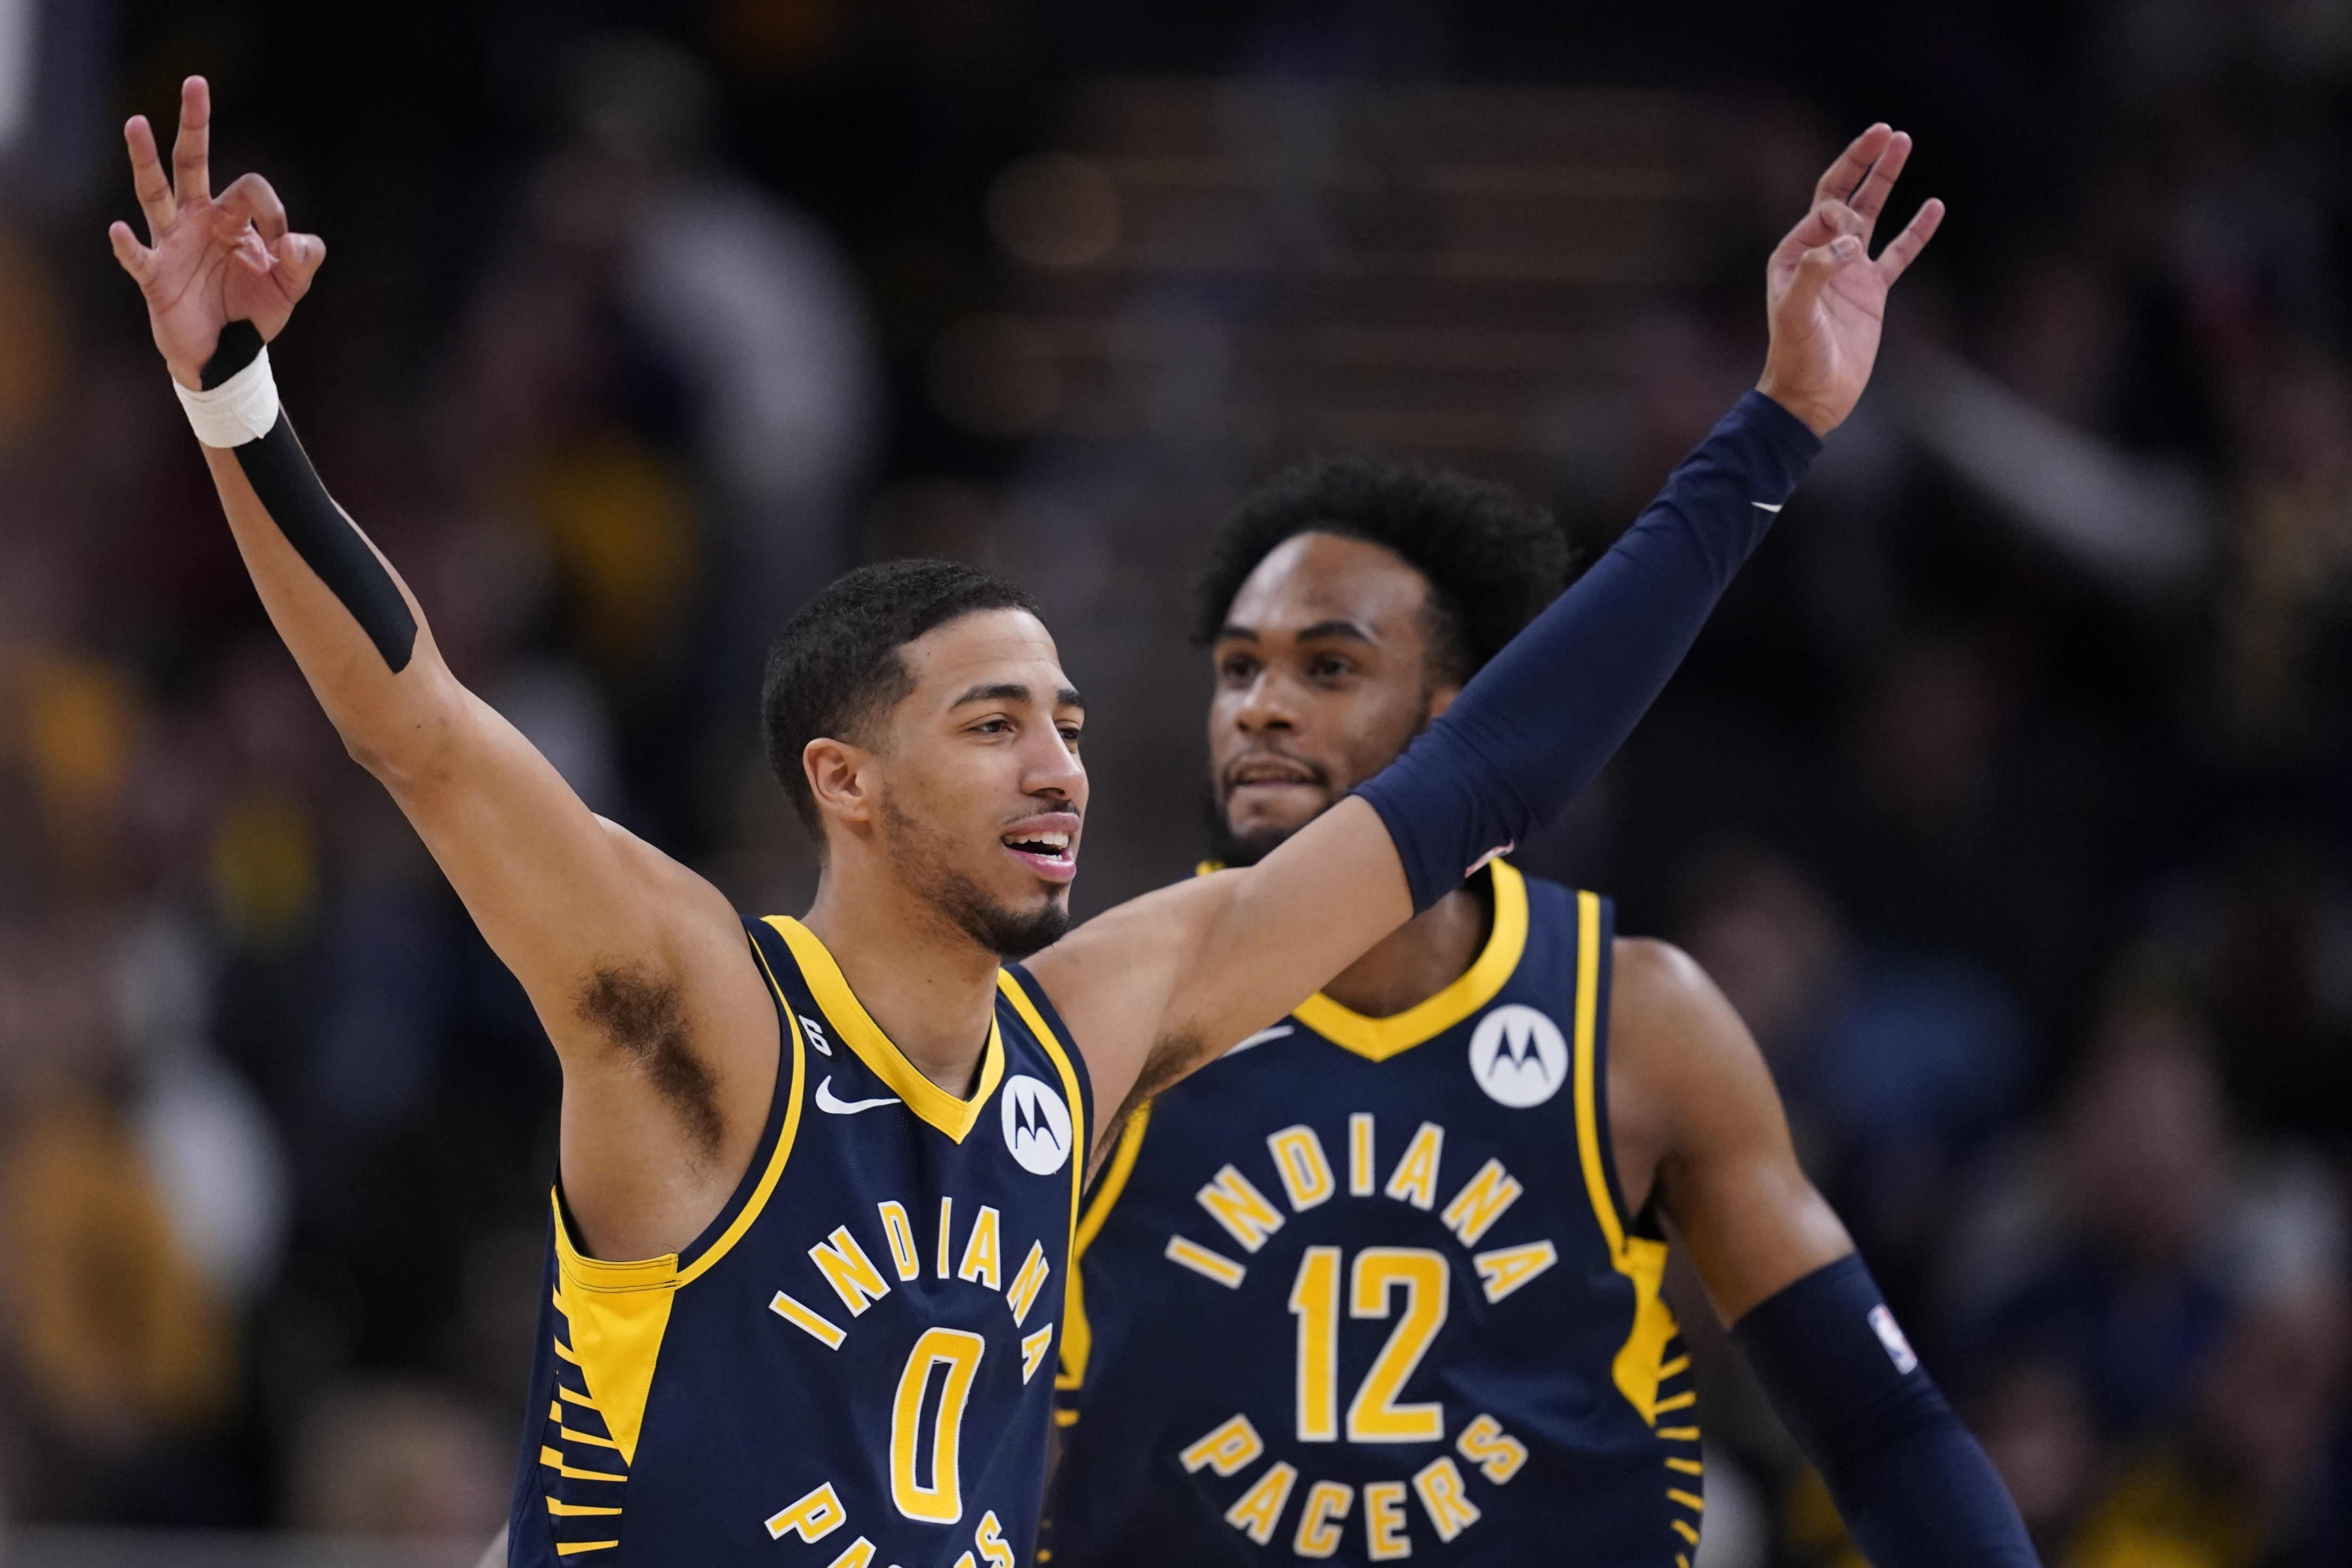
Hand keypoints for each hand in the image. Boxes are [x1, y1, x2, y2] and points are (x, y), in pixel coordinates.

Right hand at [107, 76, 324, 389]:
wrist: (229, 354)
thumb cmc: (253, 311)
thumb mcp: (290, 286)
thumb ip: (303, 261)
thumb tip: (295, 243)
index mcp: (230, 218)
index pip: (251, 190)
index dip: (273, 213)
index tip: (282, 249)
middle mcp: (196, 220)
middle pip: (191, 162)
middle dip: (195, 125)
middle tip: (196, 83)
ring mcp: (172, 244)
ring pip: (155, 192)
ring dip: (145, 160)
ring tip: (137, 124)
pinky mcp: (155, 277)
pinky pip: (138, 257)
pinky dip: (128, 244)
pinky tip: (120, 228)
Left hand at [1756, 124, 1942, 436]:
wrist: (1812, 398)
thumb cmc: (1795, 357)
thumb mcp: (1796, 314)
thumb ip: (1816, 272)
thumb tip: (1851, 241)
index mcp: (1795, 253)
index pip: (1824, 209)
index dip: (1841, 211)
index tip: (1851, 241)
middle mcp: (1820, 255)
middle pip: (1844, 195)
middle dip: (1862, 161)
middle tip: (1884, 131)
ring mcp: (1849, 271)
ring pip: (1872, 214)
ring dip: (1885, 179)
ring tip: (1903, 142)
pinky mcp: (1871, 292)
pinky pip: (1899, 253)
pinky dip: (1916, 231)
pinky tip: (1934, 206)